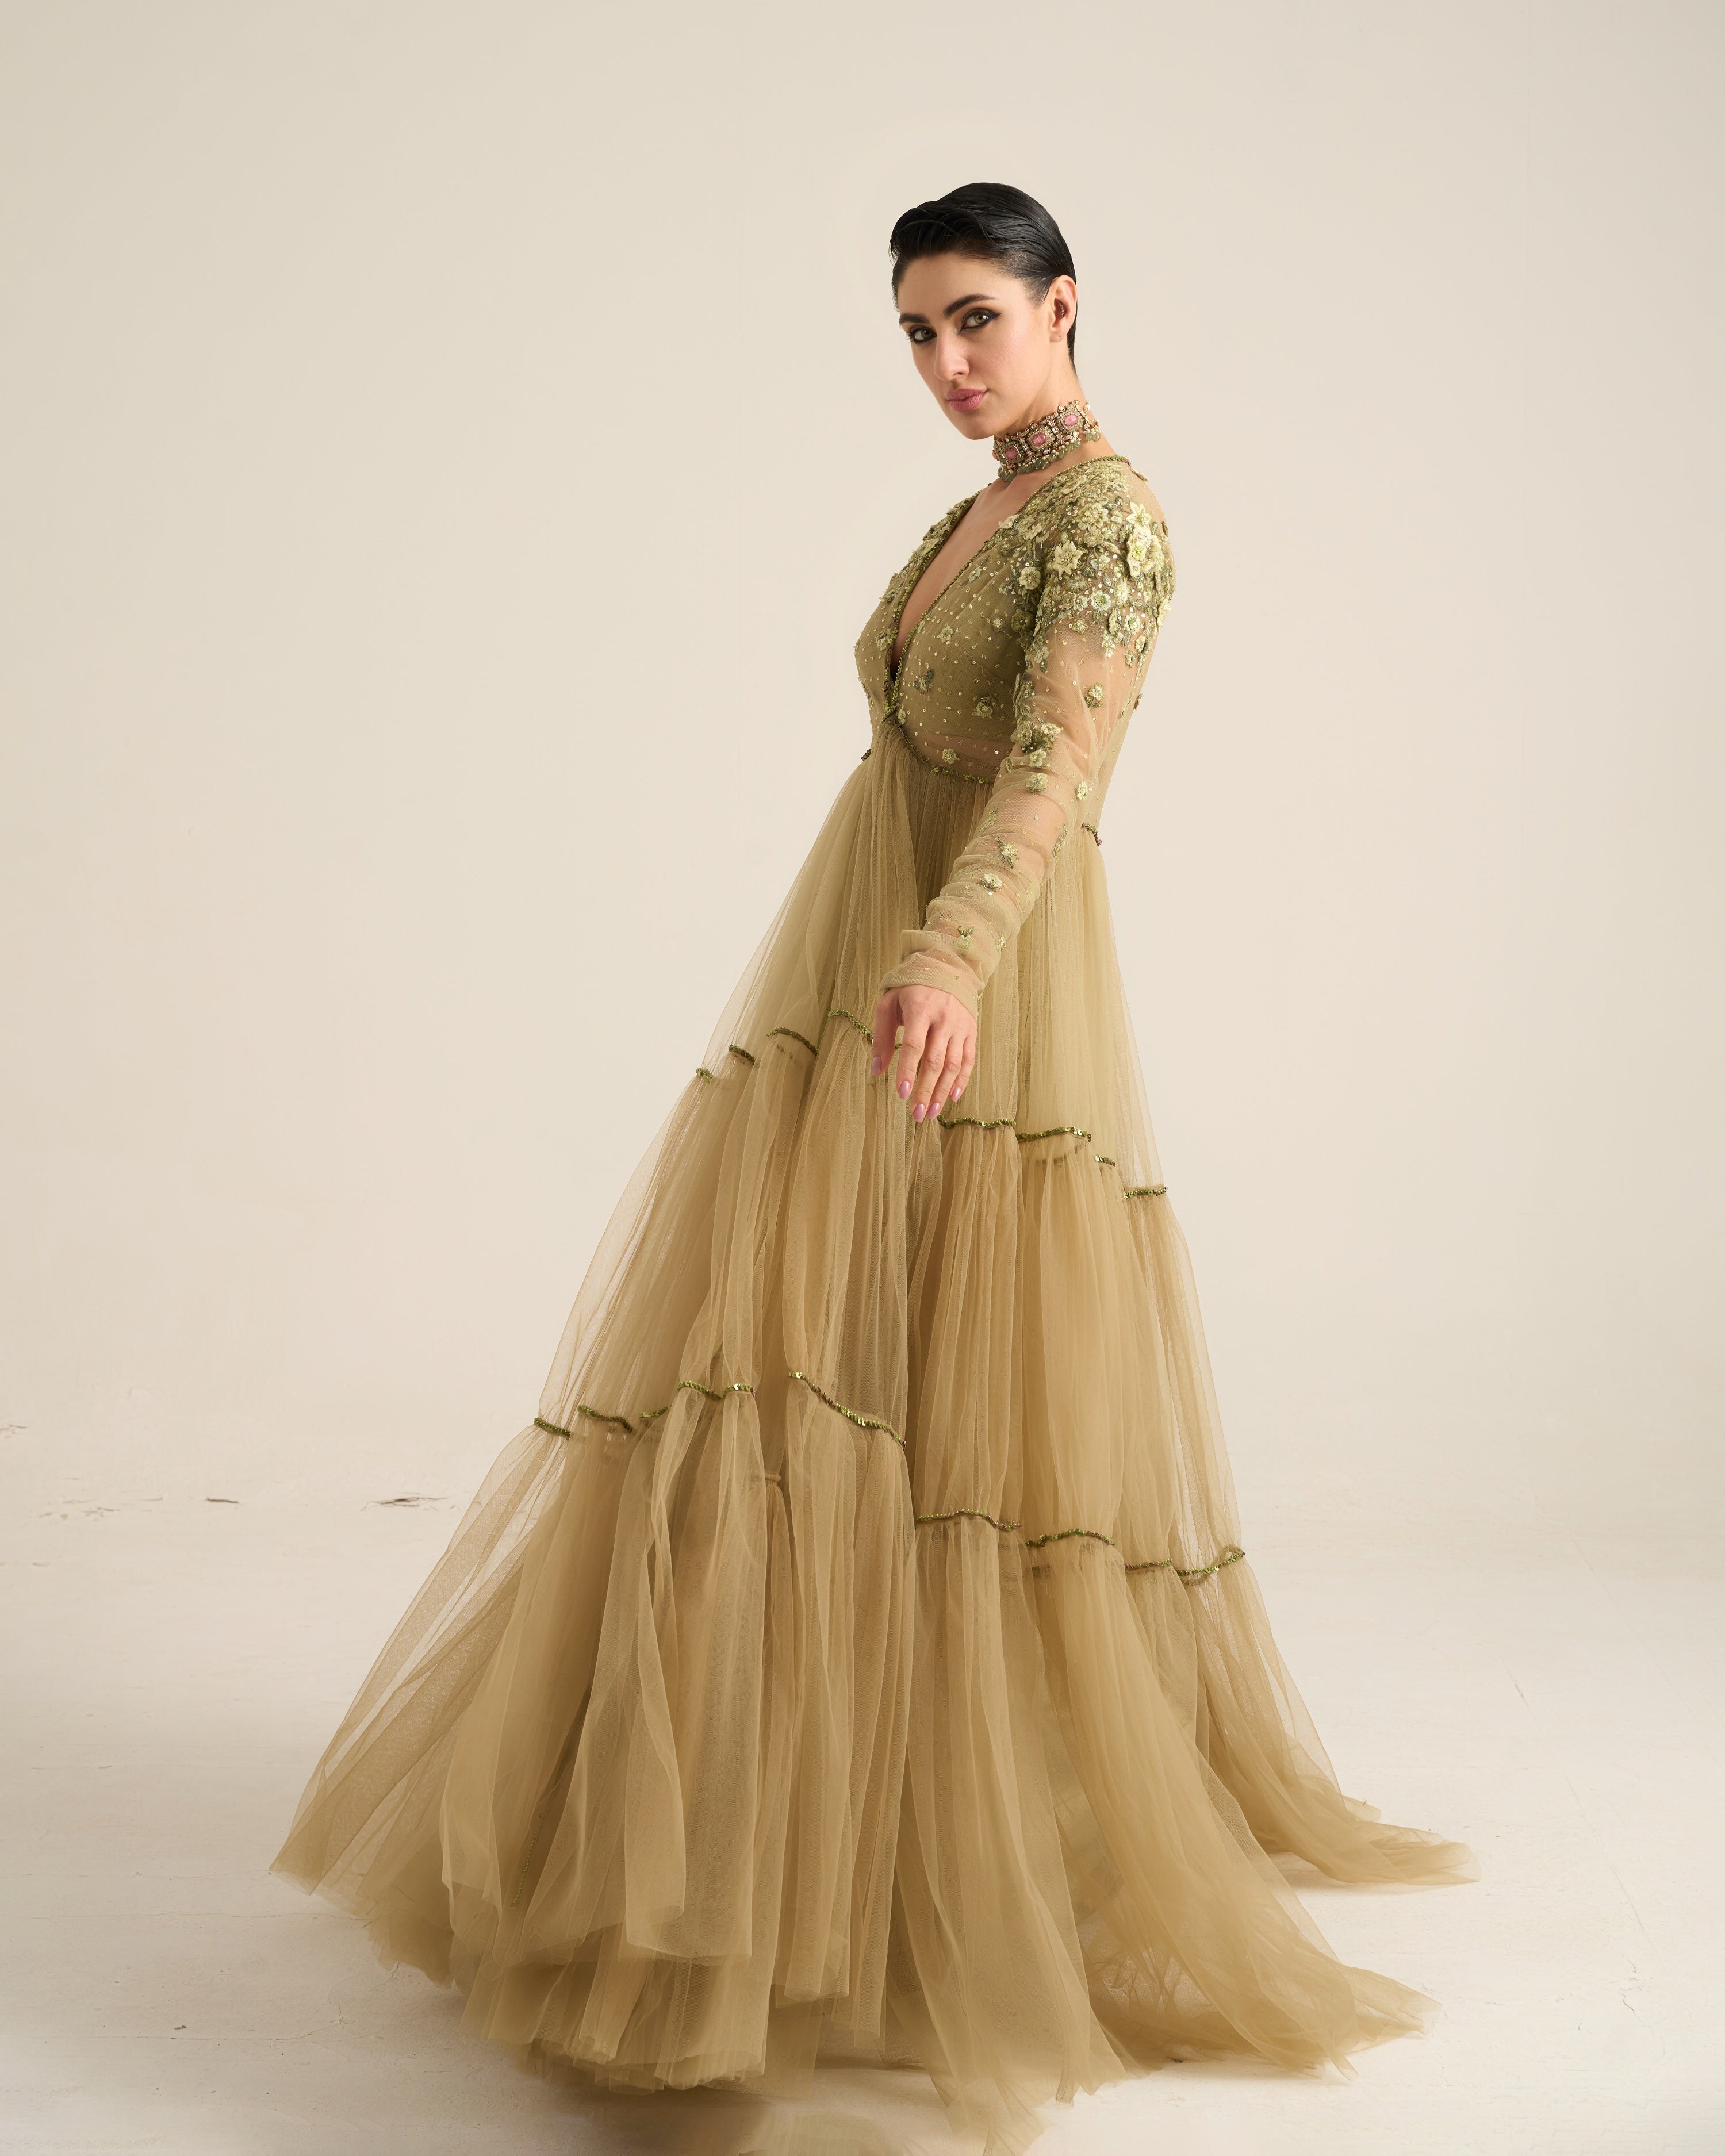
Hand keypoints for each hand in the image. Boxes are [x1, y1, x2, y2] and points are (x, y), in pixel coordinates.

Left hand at [869, 984, 975, 1123]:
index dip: (907, 1071)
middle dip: (926, 1090)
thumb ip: (882, 1037)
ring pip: (953, 1065)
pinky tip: (952, 1097)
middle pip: (935, 1061)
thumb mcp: (889, 1005)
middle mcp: (944, 1018)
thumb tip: (876, 1070)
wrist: (946, 968)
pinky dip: (962, 1080)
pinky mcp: (971, 1030)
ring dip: (942, 1091)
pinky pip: (968, 1060)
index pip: (914, 1046)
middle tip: (917, 1114)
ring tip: (932, 1113)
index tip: (901, 1094)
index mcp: (920, 1009)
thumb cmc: (910, 989)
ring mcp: (960, 1025)